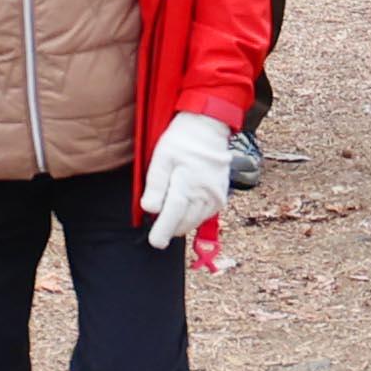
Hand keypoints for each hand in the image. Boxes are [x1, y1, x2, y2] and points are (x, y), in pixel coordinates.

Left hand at [137, 112, 235, 246]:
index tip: (155, 242)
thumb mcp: (161, 158)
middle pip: (184, 222)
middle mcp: (205, 194)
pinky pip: (203, 215)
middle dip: (169, 226)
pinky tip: (184, 202)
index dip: (163, 230)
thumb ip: (156, 185)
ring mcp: (216, 197)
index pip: (174, 214)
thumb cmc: (182, 140)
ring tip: (170, 205)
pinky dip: (191, 215)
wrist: (208, 128)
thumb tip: (150, 209)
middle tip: (157, 217)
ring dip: (180, 221)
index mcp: (188, 182)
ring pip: (194, 221)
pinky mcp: (220, 198)